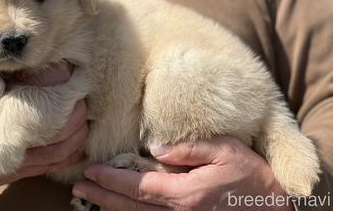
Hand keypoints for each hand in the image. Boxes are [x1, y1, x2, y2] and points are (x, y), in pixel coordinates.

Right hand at [0, 56, 87, 202]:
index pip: (31, 88)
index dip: (55, 76)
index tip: (67, 65)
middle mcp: (2, 134)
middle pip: (54, 116)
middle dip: (72, 99)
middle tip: (80, 84)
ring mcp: (13, 158)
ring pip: (61, 143)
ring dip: (77, 124)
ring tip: (82, 106)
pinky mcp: (17, 171)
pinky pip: (55, 163)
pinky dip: (72, 149)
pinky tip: (78, 135)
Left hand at [73, 137, 294, 210]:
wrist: (272, 207)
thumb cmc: (250, 175)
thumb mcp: (224, 150)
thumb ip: (189, 149)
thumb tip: (156, 147)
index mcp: (187, 193)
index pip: (139, 186)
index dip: (112, 179)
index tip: (92, 170)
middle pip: (131, 206)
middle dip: (102, 195)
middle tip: (80, 185)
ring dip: (111, 208)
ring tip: (89, 198)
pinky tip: (119, 209)